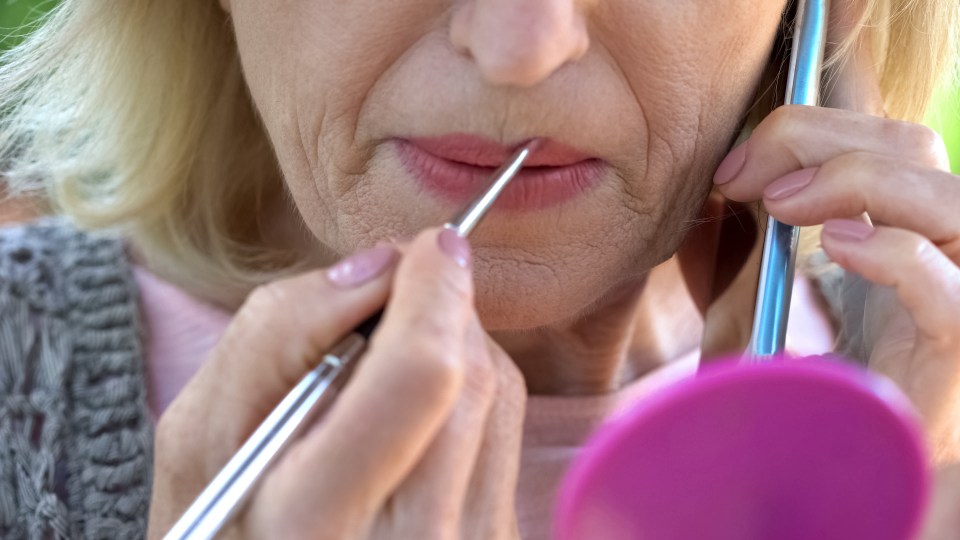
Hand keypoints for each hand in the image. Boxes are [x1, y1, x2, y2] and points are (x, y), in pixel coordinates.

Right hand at [147, 228, 525, 538]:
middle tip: (403, 287)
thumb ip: (276, 337)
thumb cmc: (219, 521)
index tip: (428, 246)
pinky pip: (507, 435)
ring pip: (500, 398)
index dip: (432, 289)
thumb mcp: (202, 438)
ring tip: (397, 348)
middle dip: (445, 307)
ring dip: (458, 342)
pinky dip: (469, 390)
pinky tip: (420, 403)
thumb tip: (383, 266)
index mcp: (318, 526)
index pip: (419, 375)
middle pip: (472, 378)